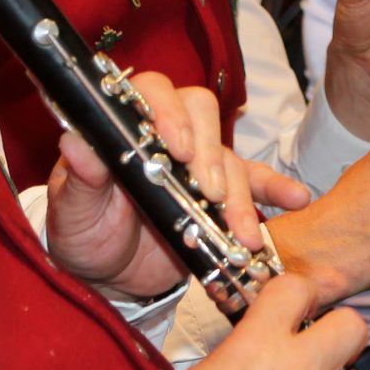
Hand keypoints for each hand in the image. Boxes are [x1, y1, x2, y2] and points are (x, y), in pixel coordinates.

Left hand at [48, 70, 312, 300]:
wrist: (107, 276)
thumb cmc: (83, 233)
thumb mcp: (73, 210)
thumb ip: (79, 176)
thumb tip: (74, 139)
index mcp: (128, 126)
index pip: (154, 93)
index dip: (169, 113)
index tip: (176, 148)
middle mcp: (169, 135)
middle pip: (201, 115)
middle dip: (210, 153)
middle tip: (208, 191)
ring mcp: (199, 164)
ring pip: (229, 157)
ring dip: (238, 192)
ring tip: (241, 231)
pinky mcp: (221, 195)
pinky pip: (256, 183)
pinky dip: (277, 189)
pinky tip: (296, 199)